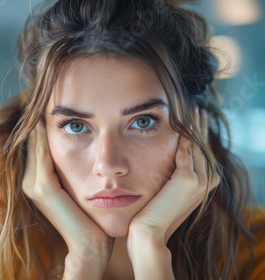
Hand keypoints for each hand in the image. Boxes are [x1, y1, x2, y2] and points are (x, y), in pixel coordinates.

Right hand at [22, 118, 113, 278]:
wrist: (91, 245)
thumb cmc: (93, 217)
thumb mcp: (81, 187)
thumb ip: (76, 169)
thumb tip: (88, 149)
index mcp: (39, 181)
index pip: (40, 146)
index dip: (46, 126)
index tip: (55, 105)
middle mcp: (31, 181)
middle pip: (34, 142)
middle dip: (41, 121)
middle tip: (47, 97)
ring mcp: (33, 185)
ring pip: (36, 146)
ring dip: (40, 125)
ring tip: (47, 103)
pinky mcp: (42, 189)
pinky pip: (42, 156)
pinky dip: (44, 139)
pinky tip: (49, 122)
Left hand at [128, 105, 220, 244]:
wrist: (149, 232)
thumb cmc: (152, 212)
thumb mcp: (166, 189)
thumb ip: (172, 174)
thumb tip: (167, 157)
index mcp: (205, 182)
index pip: (203, 151)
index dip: (199, 133)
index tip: (193, 116)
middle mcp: (208, 181)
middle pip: (203, 145)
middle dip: (199, 125)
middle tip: (194, 107)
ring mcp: (200, 180)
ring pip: (196, 145)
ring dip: (193, 126)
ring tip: (190, 110)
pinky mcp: (188, 180)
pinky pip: (184, 151)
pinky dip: (181, 137)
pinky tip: (177, 124)